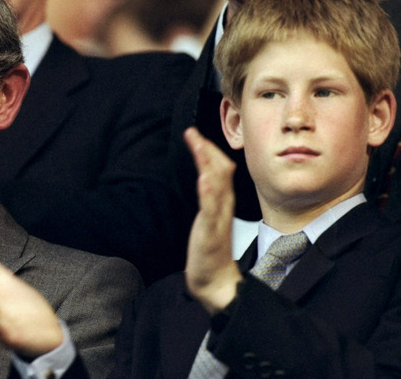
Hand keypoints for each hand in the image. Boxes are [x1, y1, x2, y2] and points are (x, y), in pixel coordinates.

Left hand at [182, 127, 242, 314]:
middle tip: (193, 133)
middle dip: (207, 151)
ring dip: (208, 165)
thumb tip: (208, 181)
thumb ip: (211, 200)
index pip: (219, 170)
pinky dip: (209, 195)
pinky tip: (204, 181)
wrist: (216, 284)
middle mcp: (222, 208)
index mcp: (221, 204)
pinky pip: (212, 212)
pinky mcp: (212, 234)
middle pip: (220, 173)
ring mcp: (218, 221)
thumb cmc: (211, 252)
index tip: (195, 134)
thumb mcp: (209, 220)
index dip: (208, 151)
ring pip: (217, 187)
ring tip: (199, 147)